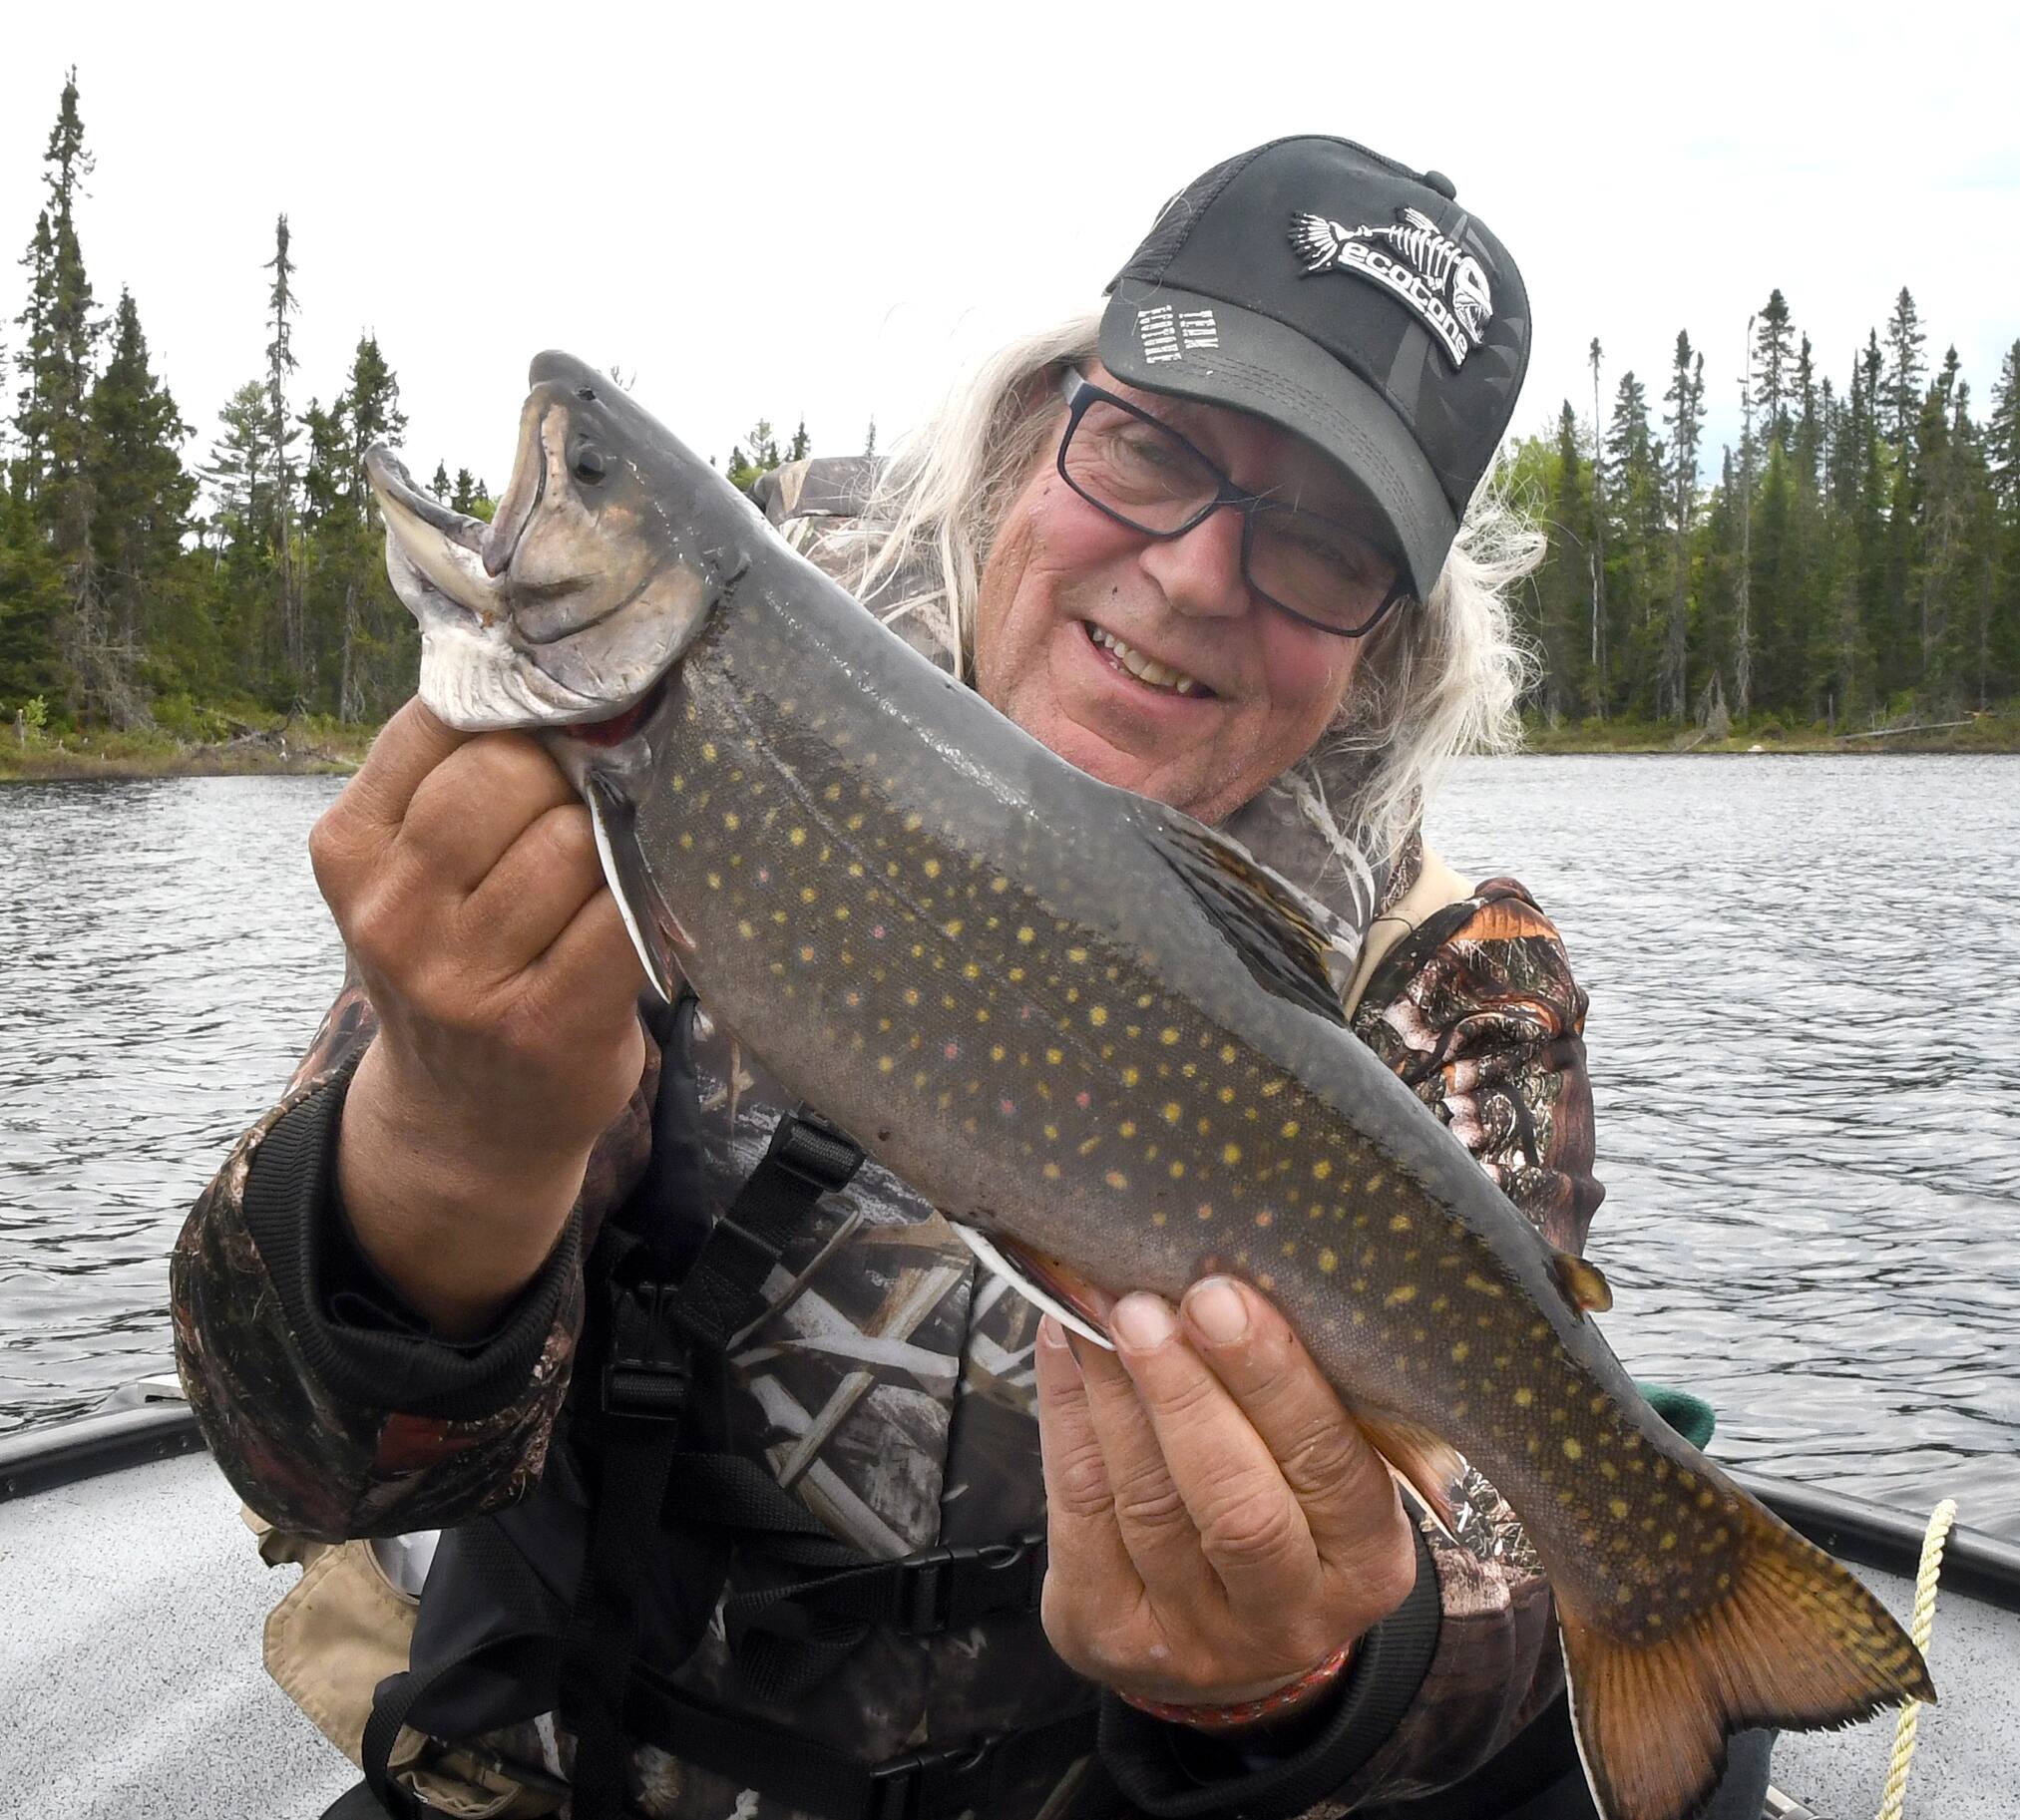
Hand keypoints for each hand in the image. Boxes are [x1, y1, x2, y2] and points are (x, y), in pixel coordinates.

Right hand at [308, 698, 646, 1333]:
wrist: (463, 1124)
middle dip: (567, 778)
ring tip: (601, 881)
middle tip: (585, 816)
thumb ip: (448, 780)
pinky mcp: (543, 1024)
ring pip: (574, 839)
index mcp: (350, 850)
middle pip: (510, 772)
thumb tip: (555, 682)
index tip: (551, 736)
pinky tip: (635, 922)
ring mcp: (462, 976)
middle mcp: (391, 912)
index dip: (516, 718)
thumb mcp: (410, 873)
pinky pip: (621, 914)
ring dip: (611, 847)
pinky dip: (646, 906)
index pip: (441, 723)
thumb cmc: (457, 967)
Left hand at [1034, 1278, 1417, 1716]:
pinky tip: (1063, 1344)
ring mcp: (1195, 1637)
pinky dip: (1067, 1414)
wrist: (1224, 1648)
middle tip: (1143, 1305)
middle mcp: (1289, 1615)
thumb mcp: (1326, 1472)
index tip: (1221, 1297)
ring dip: (1114, 1392)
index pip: (1330, 1466)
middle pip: (1236, 1502)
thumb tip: (1224, 1274)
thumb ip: (1299, 1396)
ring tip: (1094, 1307)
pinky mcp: (1109, 1634)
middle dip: (1184, 1391)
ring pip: (1149, 1502)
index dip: (1273, 1380)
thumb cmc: (1284, 1514)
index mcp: (1367, 1563)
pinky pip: (1081, 1510)